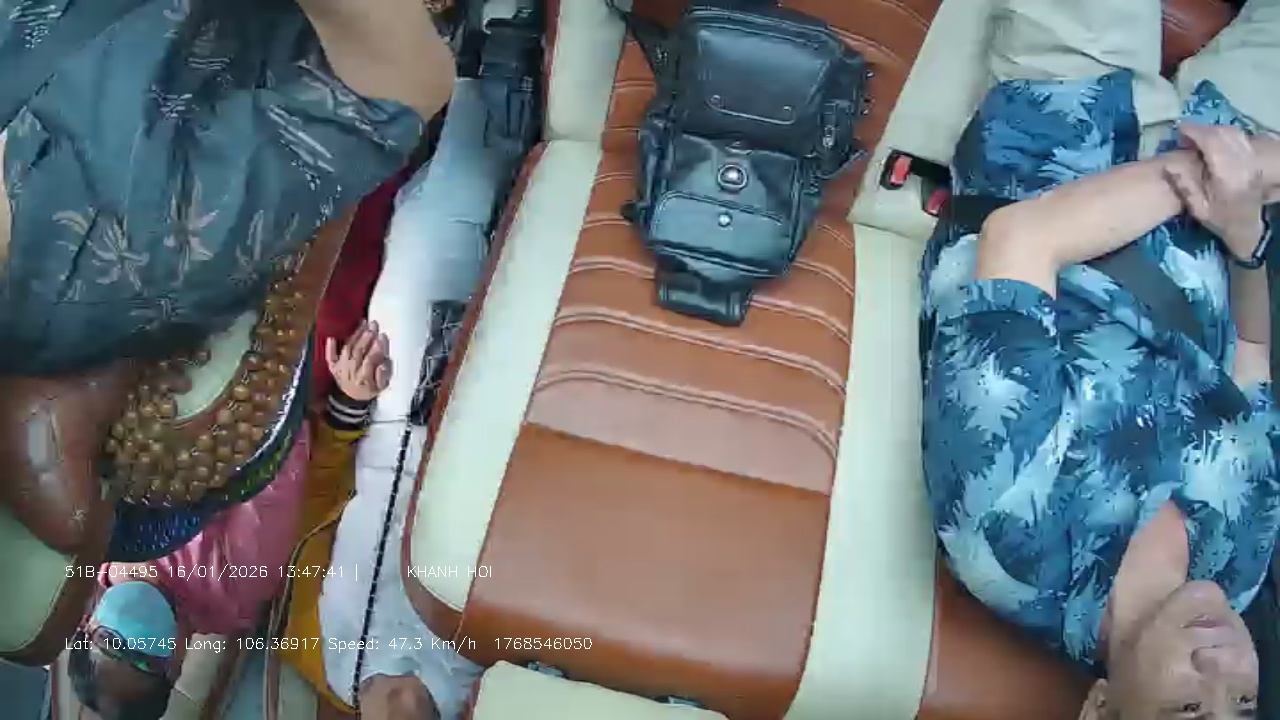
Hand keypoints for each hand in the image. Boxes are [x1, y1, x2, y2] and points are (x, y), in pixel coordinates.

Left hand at [325, 320, 391, 402]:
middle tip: (374, 325)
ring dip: (355, 335)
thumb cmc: (370, 390)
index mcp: (363, 379)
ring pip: (347, 350)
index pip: (370, 361)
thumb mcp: (381, 387)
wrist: (352, 399)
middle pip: (358, 352)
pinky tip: (332, 338)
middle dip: (366, 337)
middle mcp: (350, 373)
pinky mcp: (333, 367)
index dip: (376, 348)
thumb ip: (383, 376)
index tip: (382, 336)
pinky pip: (330, 357)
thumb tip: (383, 364)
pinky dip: (330, 348)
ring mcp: (340, 369)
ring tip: (363, 324)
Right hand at [1164, 124, 1267, 262]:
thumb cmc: (1222, 220)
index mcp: (1228, 174)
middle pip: (1223, 133)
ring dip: (1214, 131)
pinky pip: (1240, 137)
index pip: (1212, 142)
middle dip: (1202, 130)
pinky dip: (1224, 135)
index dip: (1195, 132)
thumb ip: (1185, 187)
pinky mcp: (1254, 158)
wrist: (1250, 227)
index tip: (1179, 131)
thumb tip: (1168, 165)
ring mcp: (1251, 159)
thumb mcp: (1199, 209)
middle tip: (1185, 136)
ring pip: (1233, 133)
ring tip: (1198, 139)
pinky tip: (1214, 143)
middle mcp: (1243, 162)